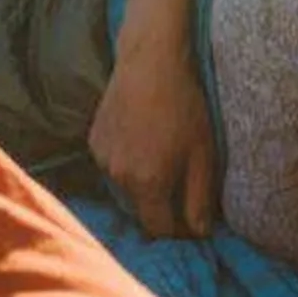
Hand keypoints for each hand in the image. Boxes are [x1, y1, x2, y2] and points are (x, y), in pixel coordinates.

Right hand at [89, 18, 217, 238]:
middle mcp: (119, 177)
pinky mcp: (94, 142)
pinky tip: (142, 140)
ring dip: (142, 183)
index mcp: (148, 184)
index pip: (159, 229)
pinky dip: (127, 163)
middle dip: (160, 205)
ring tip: (160, 155)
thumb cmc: (185, 106)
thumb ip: (200, 200)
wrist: (151, 61)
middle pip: (141, 210)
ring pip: (126, 188)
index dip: (177, 231)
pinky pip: (113, 166)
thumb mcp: (203, 155)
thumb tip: (199, 234)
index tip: (190, 220)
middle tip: (179, 181)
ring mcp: (102, 159)